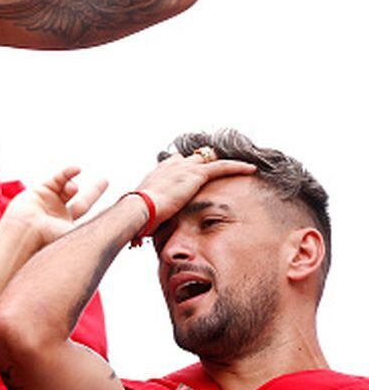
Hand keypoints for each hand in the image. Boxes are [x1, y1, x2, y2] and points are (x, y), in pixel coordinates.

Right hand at [3, 166, 108, 249]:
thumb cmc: (51, 238)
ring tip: (73, 189)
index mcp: (67, 227)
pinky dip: (67, 173)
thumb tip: (123, 224)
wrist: (26, 233)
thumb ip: (98, 229)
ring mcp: (48, 203)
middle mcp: (58, 215)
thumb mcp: (79, 234)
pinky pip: (57, 179)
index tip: (111, 200)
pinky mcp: (39, 191)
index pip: (87, 214)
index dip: (98, 205)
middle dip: (94, 191)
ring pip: (67, 188)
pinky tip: (76, 170)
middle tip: (106, 181)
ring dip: (73, 185)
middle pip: (80, 200)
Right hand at [132, 152, 256, 226]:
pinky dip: (237, 166)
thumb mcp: (146, 213)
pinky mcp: (196, 174)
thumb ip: (151, 217)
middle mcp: (171, 166)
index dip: (186, 166)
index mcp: (158, 173)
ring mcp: (184, 168)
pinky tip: (251, 169)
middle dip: (205, 160)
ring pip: (209, 158)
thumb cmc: (139, 215)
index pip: (175, 163)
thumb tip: (143, 232)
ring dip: (222, 162)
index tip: (193, 172)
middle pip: (193, 157)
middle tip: (218, 166)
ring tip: (240, 165)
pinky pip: (222, 166)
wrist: (140, 209)